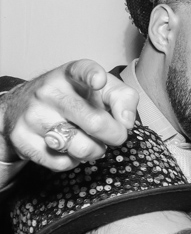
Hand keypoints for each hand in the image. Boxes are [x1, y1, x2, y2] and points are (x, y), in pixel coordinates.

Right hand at [1, 60, 137, 169]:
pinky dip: (73, 161)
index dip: (93, 75)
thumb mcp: (99, 90)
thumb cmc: (72, 99)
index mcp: (70, 75)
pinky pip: (63, 163)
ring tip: (87, 140)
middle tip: (114, 135)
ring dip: (94, 151)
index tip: (98, 81)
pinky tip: (67, 148)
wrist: (20, 108)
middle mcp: (49, 92)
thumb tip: (126, 122)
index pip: (82, 70)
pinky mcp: (22, 139)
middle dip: (115, 135)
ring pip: (82, 148)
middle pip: (95, 122)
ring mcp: (33, 115)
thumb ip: (123, 98)